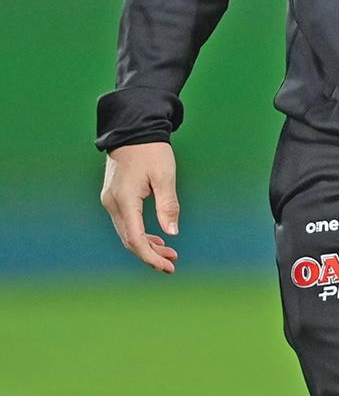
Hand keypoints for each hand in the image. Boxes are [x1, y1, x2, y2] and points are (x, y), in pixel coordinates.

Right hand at [100, 142, 179, 272]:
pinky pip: (125, 222)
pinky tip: (155, 236)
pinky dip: (140, 232)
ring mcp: (110, 200)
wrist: (134, 129)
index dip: (151, 257)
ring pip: (127, 232)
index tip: (168, 266)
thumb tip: (172, 234)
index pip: (135, 239)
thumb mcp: (165, 176)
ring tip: (168, 252)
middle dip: (150, 254)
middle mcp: (112, 203)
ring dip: (146, 244)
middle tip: (172, 262)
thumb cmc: (152, 150)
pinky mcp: (113, 196)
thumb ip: (168, 205)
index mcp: (125, 200)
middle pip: (129, 240)